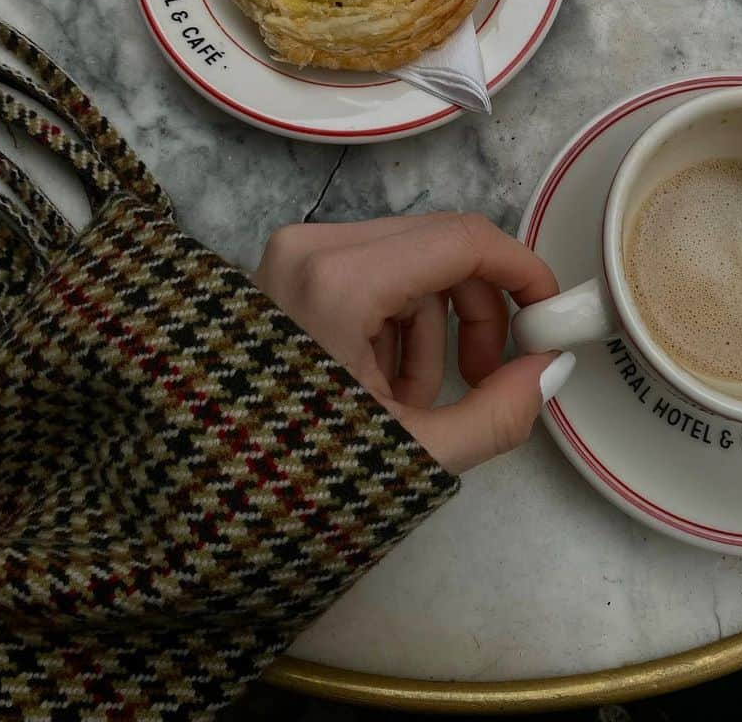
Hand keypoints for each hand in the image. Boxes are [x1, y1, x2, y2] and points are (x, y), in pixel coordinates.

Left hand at [251, 213, 574, 473]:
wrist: (190, 501)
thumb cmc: (291, 480)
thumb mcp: (411, 457)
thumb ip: (498, 412)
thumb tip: (552, 367)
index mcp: (340, 280)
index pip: (463, 239)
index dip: (522, 271)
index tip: (549, 313)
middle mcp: (311, 247)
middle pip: (438, 246)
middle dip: (477, 309)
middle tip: (493, 373)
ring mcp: (292, 255)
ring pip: (408, 262)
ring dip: (432, 327)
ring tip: (415, 399)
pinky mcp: (284, 271)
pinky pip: (371, 276)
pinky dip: (393, 325)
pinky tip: (379, 386)